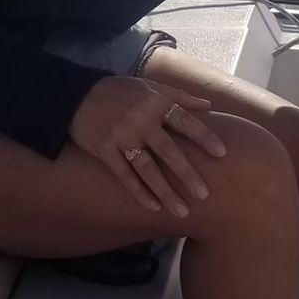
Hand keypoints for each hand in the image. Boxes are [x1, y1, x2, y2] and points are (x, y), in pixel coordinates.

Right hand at [70, 76, 225, 216]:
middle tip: (205, 194)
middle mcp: (140, 121)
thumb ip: (179, 97)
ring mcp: (122, 137)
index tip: (222, 154)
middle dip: (187, 174)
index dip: (204, 137)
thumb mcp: (149, 87)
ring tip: (181, 211)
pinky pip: (125, 176)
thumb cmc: (119, 91)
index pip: (185, 122)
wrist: (76, 95)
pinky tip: (154, 207)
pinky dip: (139, 192)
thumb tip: (209, 106)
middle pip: (169, 152)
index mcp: (155, 104)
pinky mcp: (105, 151)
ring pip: (147, 169)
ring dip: (165, 191)